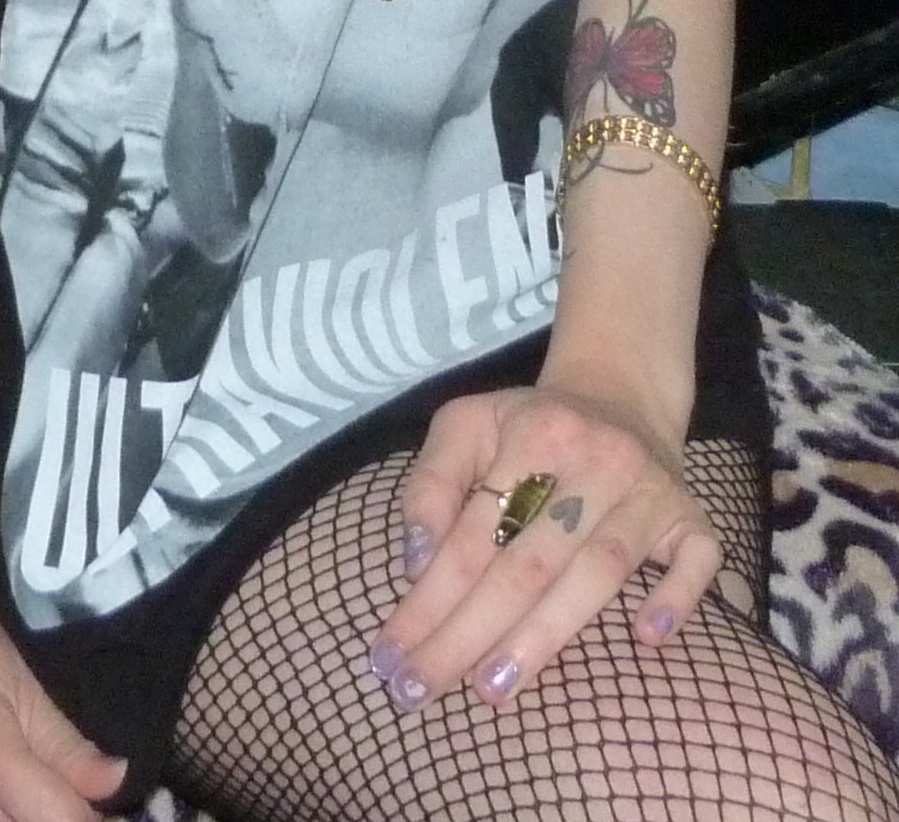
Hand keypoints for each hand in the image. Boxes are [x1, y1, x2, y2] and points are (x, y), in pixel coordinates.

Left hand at [367, 382, 722, 716]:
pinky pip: (696, 560)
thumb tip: (416, 563)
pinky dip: (674, 598)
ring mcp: (651, 489)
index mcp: (535, 432)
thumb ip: (431, 484)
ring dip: (545, 635)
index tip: (390, 657)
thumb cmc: (529, 427)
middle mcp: (598, 458)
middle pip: (529, 563)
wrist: (620, 397)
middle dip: (469, 634)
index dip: (428, 598)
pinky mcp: (693, 516)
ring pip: (598, 571)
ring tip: (492, 689)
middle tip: (423, 691)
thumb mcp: (467, 427)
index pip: (474, 532)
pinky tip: (644, 639)